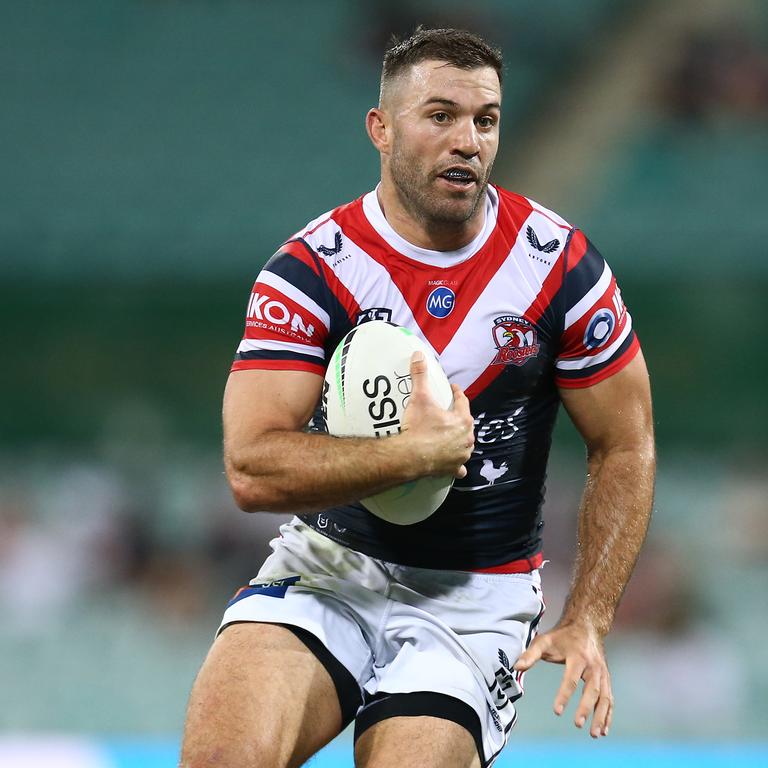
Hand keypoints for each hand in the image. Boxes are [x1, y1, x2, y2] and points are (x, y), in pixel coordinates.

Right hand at [399, 352, 474, 478]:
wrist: (410, 456)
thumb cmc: (419, 427)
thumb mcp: (419, 398)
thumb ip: (420, 375)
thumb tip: (419, 355)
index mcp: (463, 420)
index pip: (463, 401)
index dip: (457, 394)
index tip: (453, 389)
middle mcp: (467, 438)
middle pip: (465, 423)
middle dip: (458, 418)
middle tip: (447, 413)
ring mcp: (461, 455)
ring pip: (465, 444)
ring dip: (460, 440)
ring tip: (449, 436)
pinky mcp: (453, 468)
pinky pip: (459, 467)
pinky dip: (457, 465)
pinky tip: (454, 464)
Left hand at [513, 622, 612, 737]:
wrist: (586, 626)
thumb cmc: (562, 636)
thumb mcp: (544, 641)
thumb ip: (531, 654)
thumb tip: (516, 667)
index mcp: (578, 657)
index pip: (571, 679)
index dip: (563, 695)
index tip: (556, 711)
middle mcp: (593, 666)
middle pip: (592, 690)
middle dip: (586, 708)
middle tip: (577, 724)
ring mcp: (602, 673)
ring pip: (605, 697)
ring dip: (601, 716)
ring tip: (594, 734)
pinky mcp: (606, 679)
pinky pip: (609, 698)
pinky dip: (608, 714)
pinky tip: (603, 730)